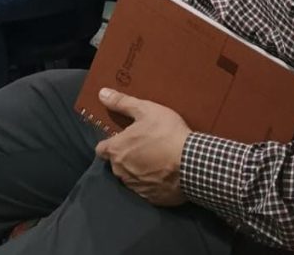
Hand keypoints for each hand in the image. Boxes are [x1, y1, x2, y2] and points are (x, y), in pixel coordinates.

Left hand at [94, 88, 191, 206]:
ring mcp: (135, 187)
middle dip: (125, 156)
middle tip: (143, 145)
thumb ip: (122, 103)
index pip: (101, 149)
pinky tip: (164, 173)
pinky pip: (146, 189)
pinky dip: (151, 182)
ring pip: (130, 177)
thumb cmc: (166, 133)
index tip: (122, 138)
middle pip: (116, 163)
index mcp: (116, 150)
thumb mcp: (145, 110)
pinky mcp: (151, 198)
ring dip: (137, 170)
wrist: (192, 164)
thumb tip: (101, 93)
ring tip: (155, 159)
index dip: (110, 143)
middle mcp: (120, 171)